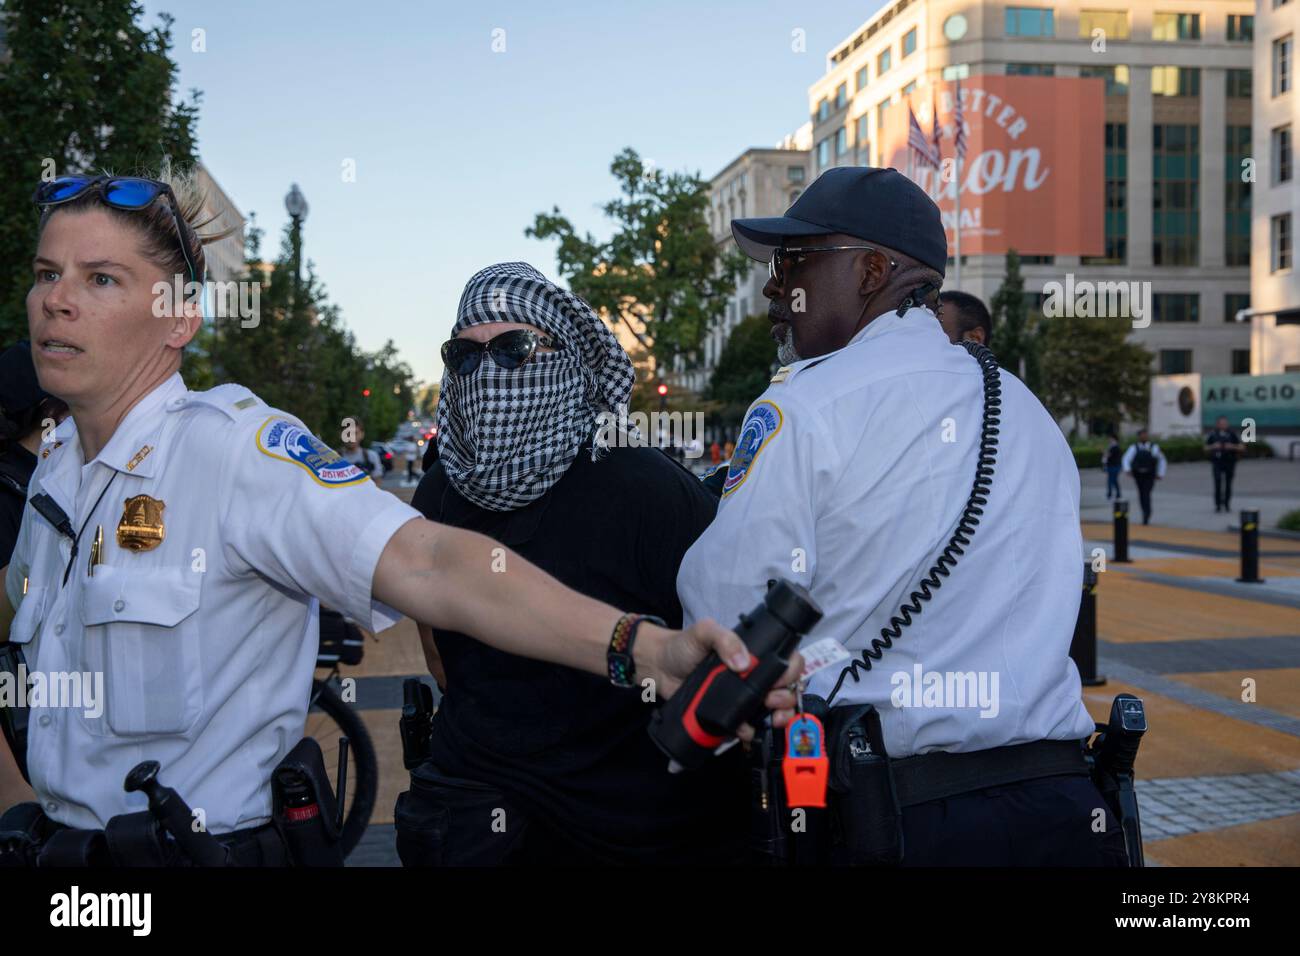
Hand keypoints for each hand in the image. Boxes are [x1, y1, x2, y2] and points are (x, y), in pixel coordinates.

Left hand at [638, 619, 802, 738]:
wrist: (658, 667)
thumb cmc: (683, 645)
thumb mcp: (705, 632)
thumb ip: (724, 638)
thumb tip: (744, 662)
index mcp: (755, 655)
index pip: (786, 662)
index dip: (791, 672)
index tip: (780, 679)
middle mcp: (754, 677)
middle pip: (786, 690)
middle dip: (786, 698)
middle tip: (771, 700)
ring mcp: (743, 698)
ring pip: (773, 711)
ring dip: (777, 717)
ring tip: (767, 717)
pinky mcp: (730, 717)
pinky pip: (748, 727)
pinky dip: (751, 731)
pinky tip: (745, 729)